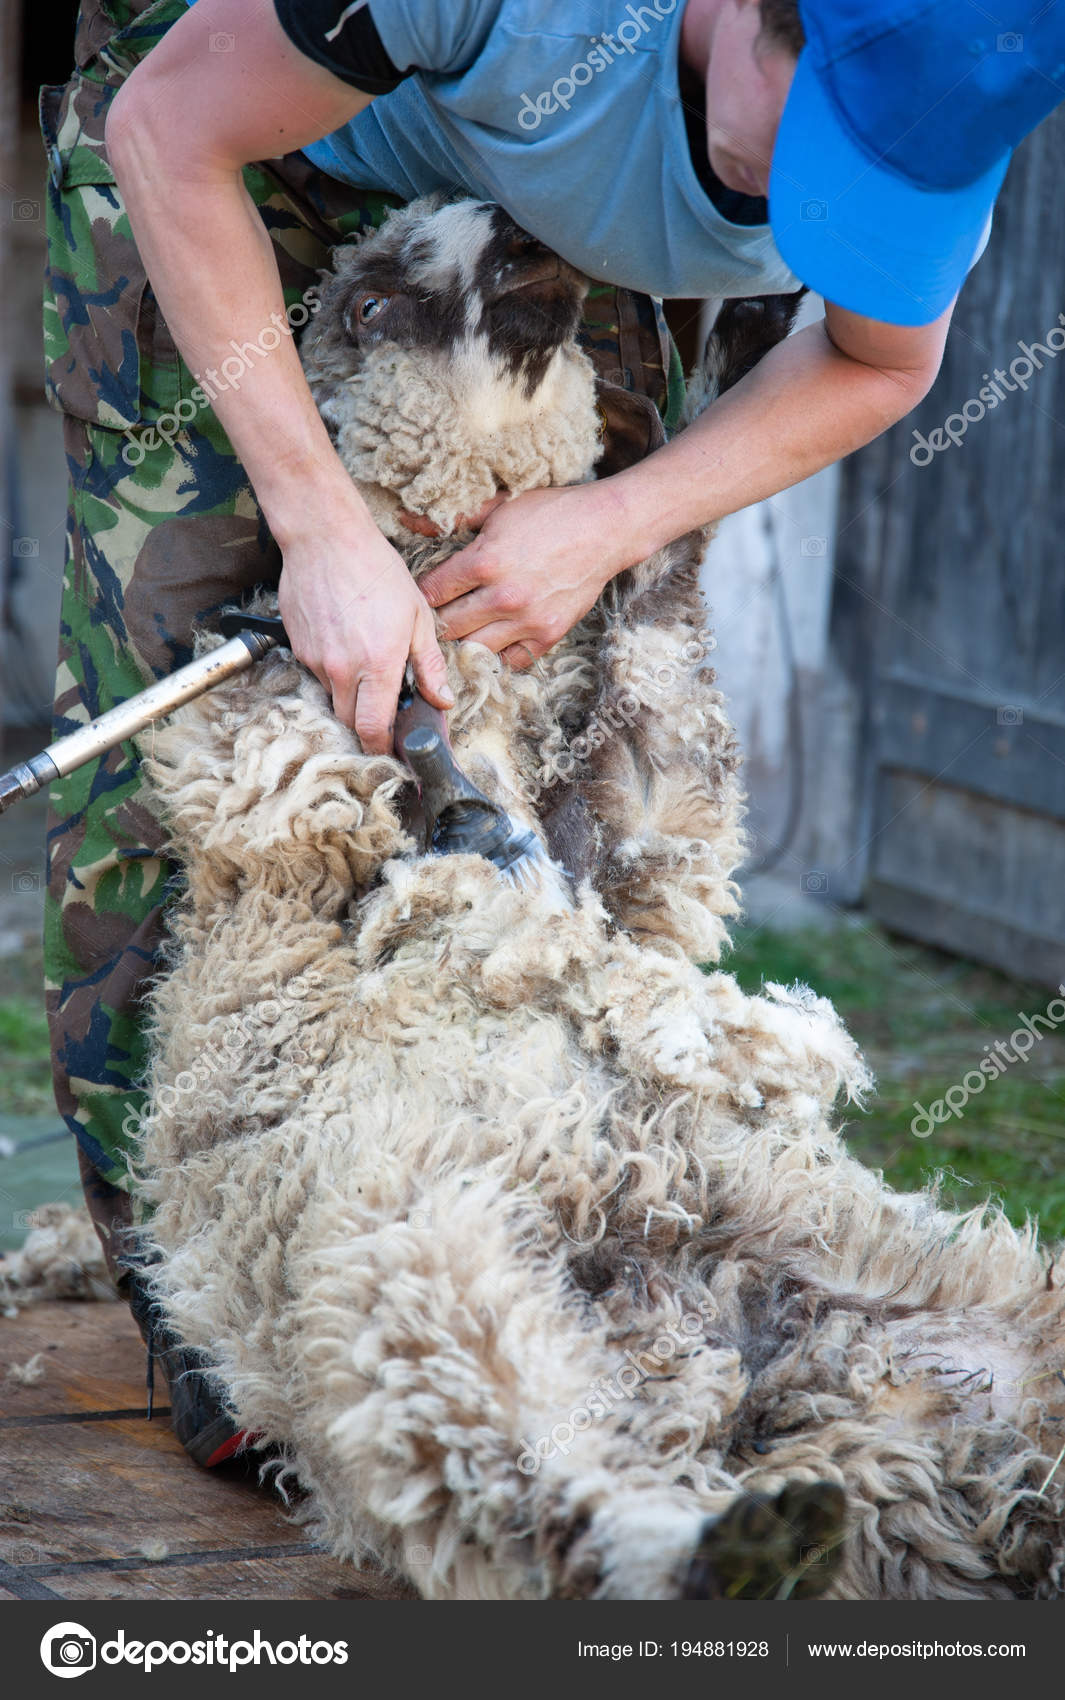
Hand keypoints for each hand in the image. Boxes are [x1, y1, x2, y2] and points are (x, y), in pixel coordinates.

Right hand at [277, 495, 452, 754]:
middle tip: (385, 711)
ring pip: (333, 697)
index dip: (382, 747)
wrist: (326, 537)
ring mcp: (315, 660)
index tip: (392, 751)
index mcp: (377, 665)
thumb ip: (429, 665)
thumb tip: (442, 701)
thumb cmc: (377, 571)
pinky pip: (318, 673)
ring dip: (351, 693)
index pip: (373, 728)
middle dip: (367, 725)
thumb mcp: (418, 616)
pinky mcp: (298, 648)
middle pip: (349, 723)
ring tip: (366, 659)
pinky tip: (346, 640)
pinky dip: (334, 669)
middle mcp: (342, 669)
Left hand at [418, 483, 630, 666]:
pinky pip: (510, 660)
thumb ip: (456, 519)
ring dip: (464, 640)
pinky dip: (498, 652)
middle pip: (447, 627)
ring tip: (461, 630)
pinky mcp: (547, 635)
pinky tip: (494, 637)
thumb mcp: (500, 507)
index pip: (432, 592)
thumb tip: (410, 522)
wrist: (604, 529)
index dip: (421, 593)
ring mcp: (527, 621)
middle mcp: (503, 597)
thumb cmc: (550, 513)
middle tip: (434, 616)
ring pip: (474, 649)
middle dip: (436, 621)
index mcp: (485, 561)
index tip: (422, 594)